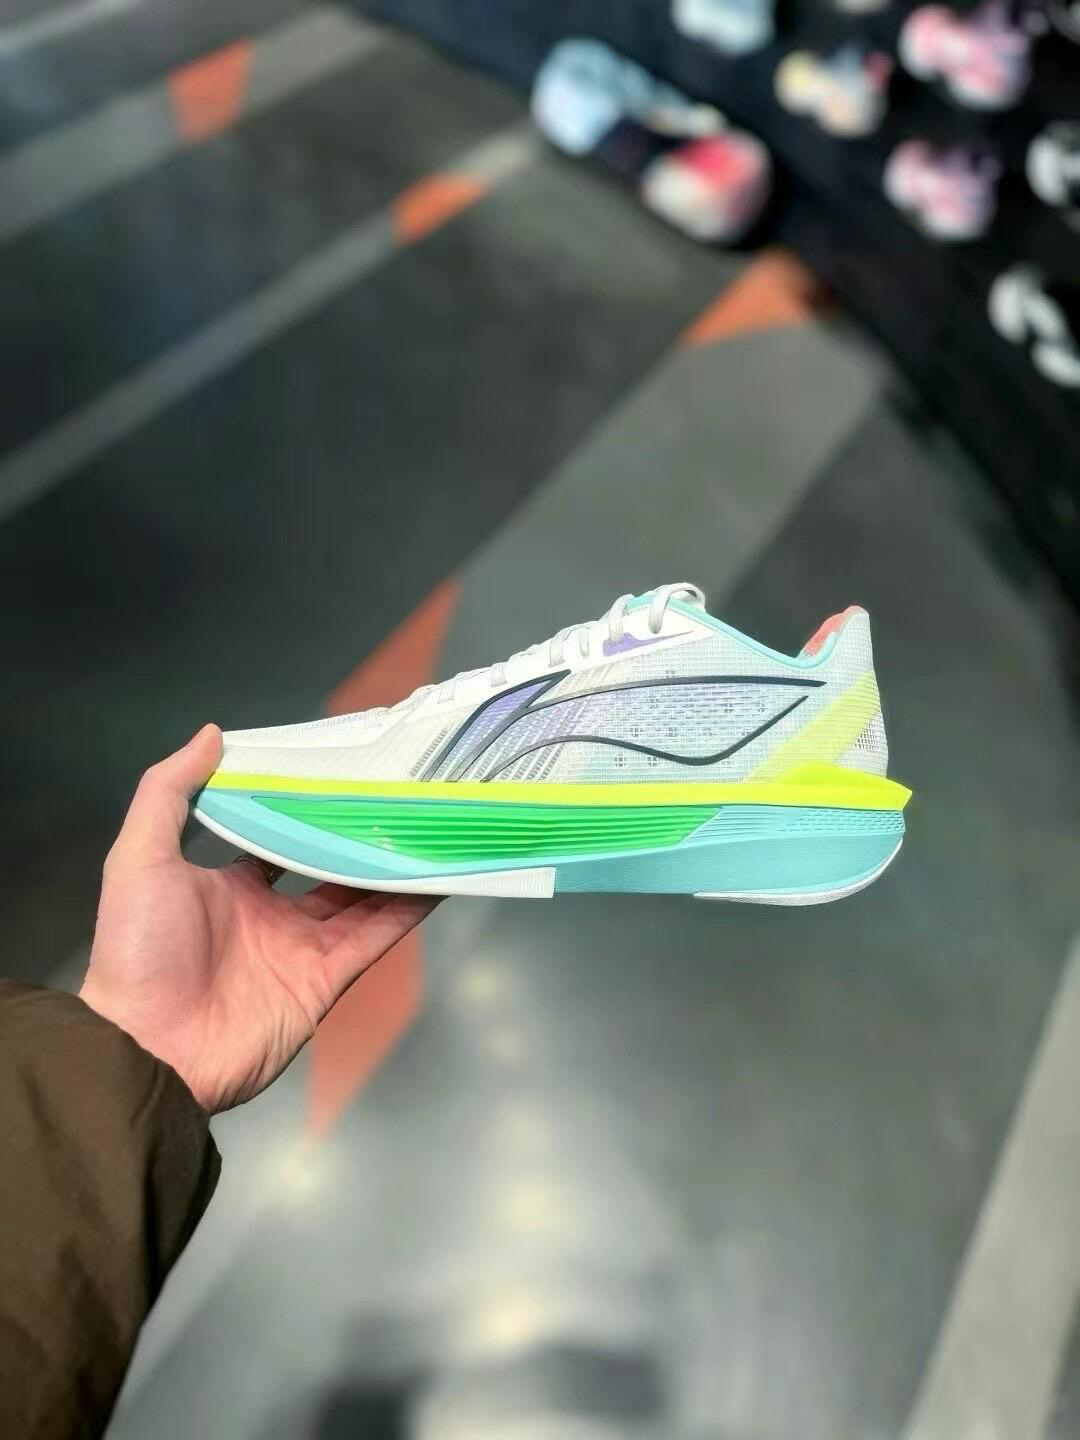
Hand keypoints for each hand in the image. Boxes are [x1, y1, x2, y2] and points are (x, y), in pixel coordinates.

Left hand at [80, 725, 438, 1112]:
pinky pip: (374, 937)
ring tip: (431, 824)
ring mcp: (302, 947)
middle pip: (327, 863)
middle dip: (360, 833)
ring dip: (393, 866)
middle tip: (401, 791)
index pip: (278, 833)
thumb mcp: (138, 860)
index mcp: (228, 884)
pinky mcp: (327, 979)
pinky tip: (437, 877)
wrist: (149, 1051)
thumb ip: (168, 793)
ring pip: (361, 897)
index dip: (307, 804)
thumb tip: (212, 733)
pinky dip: (406, 909)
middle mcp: (271, 912)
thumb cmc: (139, 951)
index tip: (342, 769)